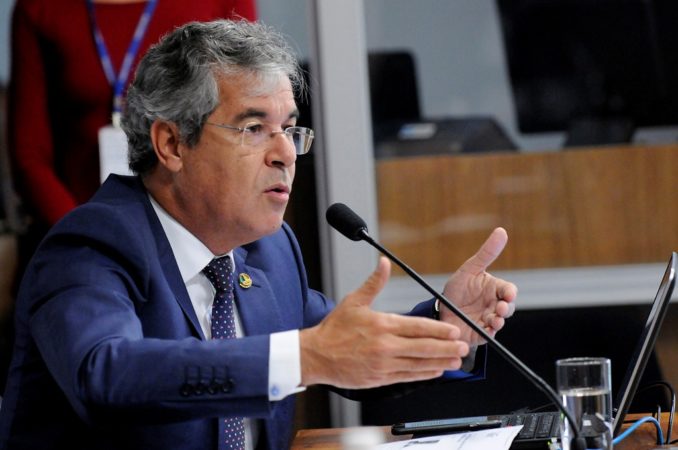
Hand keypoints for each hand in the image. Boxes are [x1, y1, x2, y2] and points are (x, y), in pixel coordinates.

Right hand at [300, 257, 468, 388]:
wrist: (315, 356)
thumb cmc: (334, 329)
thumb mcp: (354, 301)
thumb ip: (374, 283)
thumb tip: (384, 262)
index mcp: (382, 324)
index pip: (417, 327)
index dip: (439, 330)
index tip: (454, 330)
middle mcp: (385, 346)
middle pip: (423, 347)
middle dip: (447, 348)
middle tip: (464, 347)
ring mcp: (383, 364)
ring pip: (419, 364)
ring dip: (441, 363)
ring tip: (456, 361)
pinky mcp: (380, 379)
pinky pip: (408, 377)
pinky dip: (424, 374)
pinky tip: (436, 372)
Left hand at [439, 227, 517, 345]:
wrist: (442, 311)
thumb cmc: (458, 288)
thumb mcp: (470, 269)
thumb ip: (486, 253)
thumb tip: (501, 231)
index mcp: (494, 289)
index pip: (508, 290)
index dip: (510, 293)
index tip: (508, 294)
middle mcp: (495, 305)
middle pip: (508, 308)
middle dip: (506, 309)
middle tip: (500, 309)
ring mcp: (489, 320)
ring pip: (499, 322)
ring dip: (498, 322)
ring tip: (494, 320)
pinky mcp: (481, 333)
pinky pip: (487, 335)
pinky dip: (488, 333)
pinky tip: (485, 331)